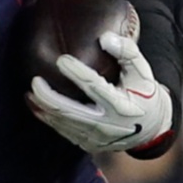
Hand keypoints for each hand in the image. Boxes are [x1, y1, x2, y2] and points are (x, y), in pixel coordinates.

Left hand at [27, 32, 172, 152]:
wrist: (152, 128)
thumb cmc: (144, 94)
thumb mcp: (143, 72)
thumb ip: (127, 53)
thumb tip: (104, 38)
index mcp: (122, 105)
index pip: (95, 87)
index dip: (77, 73)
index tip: (61, 60)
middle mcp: (108, 124)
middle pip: (71, 111)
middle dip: (49, 96)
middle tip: (35, 80)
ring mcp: (97, 138)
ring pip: (63, 123)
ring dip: (43, 107)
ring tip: (30, 91)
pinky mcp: (89, 144)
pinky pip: (63, 132)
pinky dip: (47, 119)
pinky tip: (35, 106)